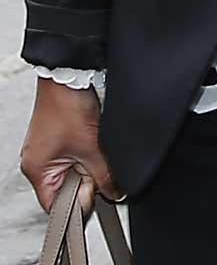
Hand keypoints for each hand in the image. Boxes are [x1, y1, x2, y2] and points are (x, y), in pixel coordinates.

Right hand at [21, 80, 118, 212]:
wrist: (70, 76)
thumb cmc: (67, 108)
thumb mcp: (91, 148)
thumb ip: (103, 176)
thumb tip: (114, 193)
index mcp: (38, 170)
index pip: (55, 204)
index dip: (78, 205)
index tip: (98, 199)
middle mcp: (39, 161)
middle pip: (67, 187)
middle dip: (87, 180)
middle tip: (99, 165)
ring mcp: (49, 148)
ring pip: (75, 169)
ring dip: (90, 164)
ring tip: (95, 147)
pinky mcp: (60, 137)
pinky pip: (77, 154)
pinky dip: (89, 151)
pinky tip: (94, 139)